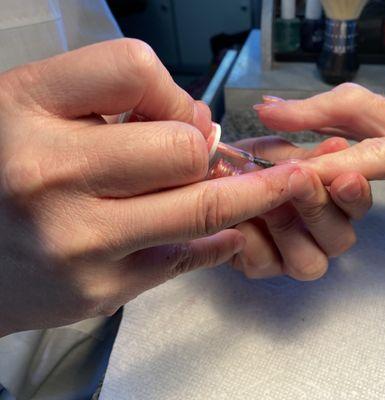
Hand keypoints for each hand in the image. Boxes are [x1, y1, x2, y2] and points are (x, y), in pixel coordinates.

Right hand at [0, 39, 299, 336]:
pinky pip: (187, 256)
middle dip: (203, 149)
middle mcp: (47, 175)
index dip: (170, 89)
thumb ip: (116, 102)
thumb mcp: (38, 110)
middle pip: (183, 148)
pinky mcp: (101, 288)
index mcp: (26, 108)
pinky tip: (229, 231)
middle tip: (201, 155)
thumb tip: (201, 122)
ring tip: (283, 184)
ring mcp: (78, 240)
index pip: (135, 69)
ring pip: (201, 207)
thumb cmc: (6, 172)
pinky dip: (219, 239)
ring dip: (251, 193)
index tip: (175, 110)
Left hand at [229, 137, 371, 280]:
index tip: (347, 178)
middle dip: (321, 210)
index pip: (357, 206)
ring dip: (288, 228)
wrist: (207, 175)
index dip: (356, 196)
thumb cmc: (249, 162)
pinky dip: (252, 240)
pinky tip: (239, 220)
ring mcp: (289, 256)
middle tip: (302, 181)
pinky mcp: (258, 267)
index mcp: (330, 203)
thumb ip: (308, 157)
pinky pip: (265, 264)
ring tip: (266, 202)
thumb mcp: (277, 151)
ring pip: (309, 264)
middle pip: (340, 241)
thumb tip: (339, 148)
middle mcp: (316, 235)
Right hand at [255, 85, 384, 227]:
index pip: (375, 153)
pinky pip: (352, 121)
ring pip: (347, 111)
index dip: (333, 165)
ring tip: (269, 115)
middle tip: (266, 115)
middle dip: (307, 113)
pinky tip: (303, 127)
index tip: (293, 174)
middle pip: (352, 109)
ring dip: (306, 112)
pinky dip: (322, 120)